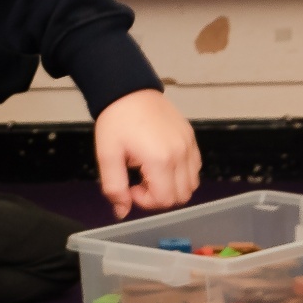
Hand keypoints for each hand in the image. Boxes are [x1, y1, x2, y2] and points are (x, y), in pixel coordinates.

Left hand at [93, 88, 200, 218]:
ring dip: (172, 187)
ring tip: (150, 172)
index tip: (131, 187)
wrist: (127, 90)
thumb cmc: (116, 120)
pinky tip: (162, 163)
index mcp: (160, 159)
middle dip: (159, 196)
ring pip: (191, 185)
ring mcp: (189, 145)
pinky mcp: (191, 138)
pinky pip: (195, 167)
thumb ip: (114, 187)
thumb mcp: (107, 155)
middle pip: (180, 197)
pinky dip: (182, 174)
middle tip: (140, 181)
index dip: (145, 201)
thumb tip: (121, 211)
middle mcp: (180, 154)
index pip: (164, 200)